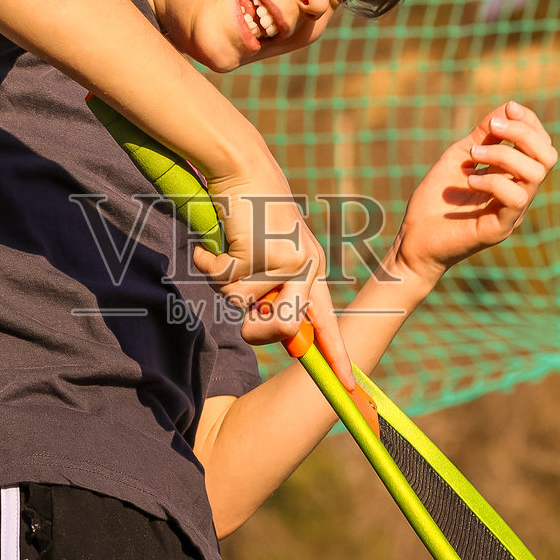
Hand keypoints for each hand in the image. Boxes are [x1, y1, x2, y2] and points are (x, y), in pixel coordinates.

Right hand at [193, 157, 357, 391]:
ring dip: (224, 281)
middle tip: (244, 298)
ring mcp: (284, 261)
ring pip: (241, 305)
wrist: (243, 170)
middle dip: (258, 326)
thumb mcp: (267, 257)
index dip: (337, 357)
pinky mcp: (259, 252)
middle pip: (284, 329)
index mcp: (312, 270)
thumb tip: (258, 329)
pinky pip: (222, 281)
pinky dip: (210, 264)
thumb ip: (270, 293)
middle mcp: (306, 267)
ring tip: (232, 249)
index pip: (327, 322)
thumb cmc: (251, 216)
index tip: (349, 388)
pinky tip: (218, 242)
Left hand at [388, 100, 557, 287]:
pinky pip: (515, 198)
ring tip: (474, 154)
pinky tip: (470, 180)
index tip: (508, 108)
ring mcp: (513, 213)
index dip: (530, 122)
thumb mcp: (460, 156)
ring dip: (504, 154)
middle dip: (523, 133)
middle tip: (492, 127)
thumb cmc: (435, 200)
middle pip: (548, 157)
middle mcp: (519, 193)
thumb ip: (483, 135)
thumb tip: (507, 107)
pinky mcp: (500, 228)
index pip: (541, 145)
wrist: (413, 239)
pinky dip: (493, 180)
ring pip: (535, 174)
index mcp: (514, 177)